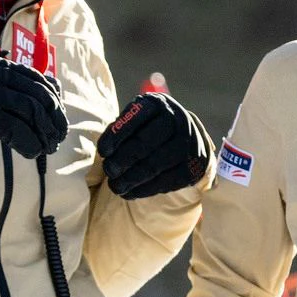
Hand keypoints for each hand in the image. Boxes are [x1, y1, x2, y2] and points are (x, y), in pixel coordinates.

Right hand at [0, 56, 67, 158]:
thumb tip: (36, 93)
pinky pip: (17, 131)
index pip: (39, 80)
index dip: (54, 100)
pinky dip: (29, 144)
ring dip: (44, 133)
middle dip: (54, 119)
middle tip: (57, 136)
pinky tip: (32, 152)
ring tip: (47, 147)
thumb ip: (3, 82)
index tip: (57, 117)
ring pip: (33, 113)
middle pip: (41, 96)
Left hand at [97, 92, 212, 198]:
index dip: (116, 136)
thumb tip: (105, 153)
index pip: (134, 118)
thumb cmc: (148, 129)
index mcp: (157, 104)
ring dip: (131, 179)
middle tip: (108, 171)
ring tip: (116, 186)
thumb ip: (120, 132)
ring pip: (155, 164)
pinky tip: (131, 192)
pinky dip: (145, 189)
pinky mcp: (193, 165)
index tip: (103, 152)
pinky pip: (166, 181)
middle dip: (122, 160)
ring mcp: (188, 143)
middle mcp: (176, 119)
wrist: (186, 138)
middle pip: (145, 143)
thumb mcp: (135, 121)